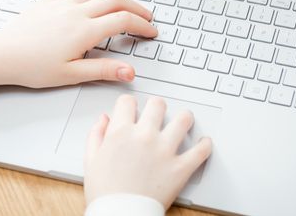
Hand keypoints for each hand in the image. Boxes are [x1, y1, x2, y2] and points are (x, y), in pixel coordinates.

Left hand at [0, 0, 156, 87]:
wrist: (2, 54)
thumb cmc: (32, 66)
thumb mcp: (71, 75)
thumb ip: (104, 70)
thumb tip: (129, 72)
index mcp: (84, 31)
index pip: (123, 21)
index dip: (142, 25)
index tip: (151, 31)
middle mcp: (76, 12)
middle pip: (116, 0)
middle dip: (136, 7)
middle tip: (146, 16)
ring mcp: (62, 3)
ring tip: (123, 5)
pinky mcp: (49, 1)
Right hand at [84, 95, 212, 209]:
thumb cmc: (105, 194)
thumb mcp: (91, 161)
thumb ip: (96, 135)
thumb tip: (104, 119)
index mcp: (121, 133)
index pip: (127, 102)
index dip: (129, 104)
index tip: (132, 108)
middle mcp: (144, 136)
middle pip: (157, 104)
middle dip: (156, 106)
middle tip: (157, 112)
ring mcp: (165, 150)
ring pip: (184, 119)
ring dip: (184, 119)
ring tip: (184, 121)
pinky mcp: (180, 167)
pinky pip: (201, 150)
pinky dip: (205, 145)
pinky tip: (204, 143)